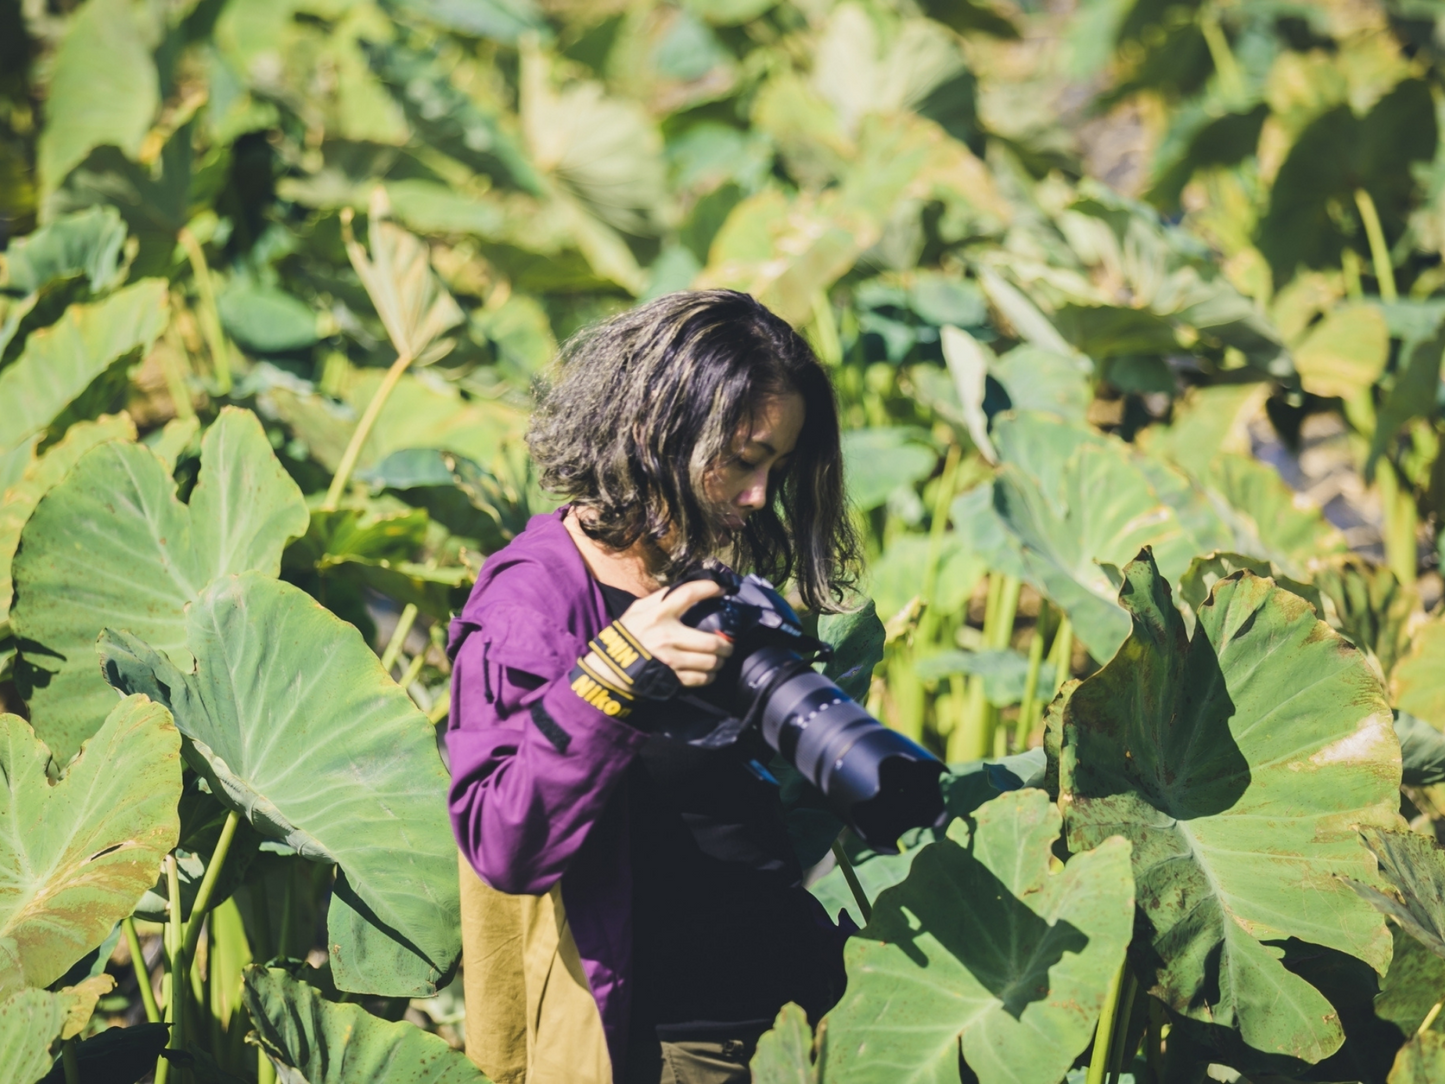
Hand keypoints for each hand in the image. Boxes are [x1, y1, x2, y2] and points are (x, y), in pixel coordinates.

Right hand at [608, 580, 732, 687]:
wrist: (610, 670)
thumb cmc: (626, 636)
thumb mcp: (636, 611)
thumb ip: (657, 598)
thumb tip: (680, 588)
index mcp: (658, 615)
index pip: (688, 594)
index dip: (709, 588)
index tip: (722, 590)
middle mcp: (667, 637)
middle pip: (711, 641)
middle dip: (726, 644)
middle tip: (728, 643)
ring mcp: (670, 660)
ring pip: (709, 662)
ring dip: (719, 661)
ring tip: (720, 658)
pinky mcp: (671, 679)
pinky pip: (700, 679)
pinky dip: (708, 676)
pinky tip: (708, 672)